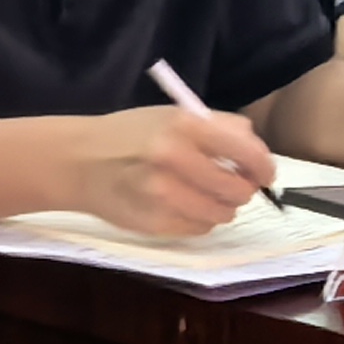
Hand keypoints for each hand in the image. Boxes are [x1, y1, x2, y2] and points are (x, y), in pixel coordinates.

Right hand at [51, 105, 278, 239]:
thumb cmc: (129, 134)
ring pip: (222, 214)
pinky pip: (200, 228)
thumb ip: (218, 126)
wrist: (78, 161)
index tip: (264, 174)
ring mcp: (164, 195)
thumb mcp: (171, 115)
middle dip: (242, 189)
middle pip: (238, 189)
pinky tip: (184, 206)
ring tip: (206, 196)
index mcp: (184, 126)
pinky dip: (200, 219)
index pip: (247, 153)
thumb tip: (256, 149)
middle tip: (231, 184)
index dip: (264, 167)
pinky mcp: (155, 222)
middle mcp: (176, 159)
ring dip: (222, 207)